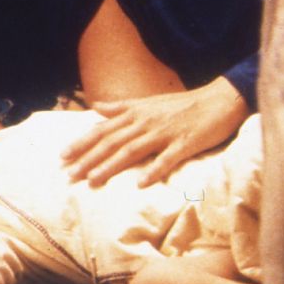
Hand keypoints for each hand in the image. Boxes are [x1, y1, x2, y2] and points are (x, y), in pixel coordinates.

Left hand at [62, 78, 247, 187]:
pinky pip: (167, 159)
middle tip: (70, 175)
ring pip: (132, 150)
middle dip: (89, 158)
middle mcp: (146, 122)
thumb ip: (121, 107)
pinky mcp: (185, 143)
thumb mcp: (149, 102)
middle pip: (112, 141)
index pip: (103, 129)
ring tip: (93, 181)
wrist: (220, 100)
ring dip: (111, 166)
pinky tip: (141, 184)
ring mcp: (165, 132)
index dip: (82, 143)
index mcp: (136, 113)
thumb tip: (96, 107)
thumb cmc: (183, 104)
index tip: (63, 157)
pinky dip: (154, 170)